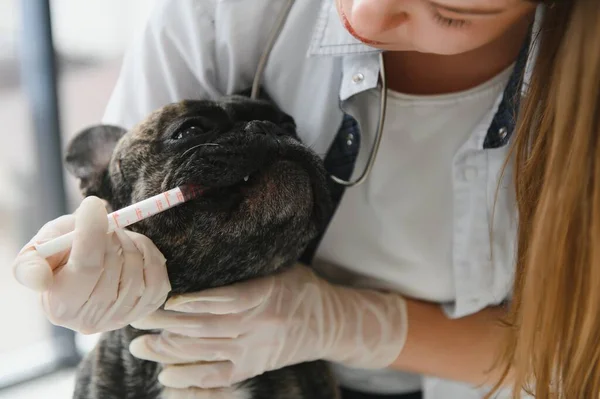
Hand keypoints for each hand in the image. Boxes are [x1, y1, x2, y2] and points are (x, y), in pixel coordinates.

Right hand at [12, 196, 170, 333]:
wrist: (86, 266)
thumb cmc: (58, 257)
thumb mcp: (36, 254)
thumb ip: (30, 266)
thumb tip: (40, 280)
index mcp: (61, 307)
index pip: (86, 267)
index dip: (92, 232)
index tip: (92, 205)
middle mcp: (91, 320)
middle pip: (113, 265)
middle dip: (109, 234)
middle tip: (103, 226)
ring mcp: (122, 317)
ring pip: (137, 268)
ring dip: (128, 242)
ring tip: (114, 238)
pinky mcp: (146, 309)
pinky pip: (158, 276)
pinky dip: (149, 253)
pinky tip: (134, 248)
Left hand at [128, 264, 407, 388]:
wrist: (328, 323)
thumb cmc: (299, 287)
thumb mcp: (280, 266)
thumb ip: (246, 265)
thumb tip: (201, 252)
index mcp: (266, 294)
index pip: (226, 299)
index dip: (194, 300)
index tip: (164, 297)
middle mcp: (259, 325)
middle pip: (205, 327)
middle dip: (165, 323)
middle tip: (135, 316)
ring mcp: (254, 350)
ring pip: (204, 352)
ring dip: (168, 350)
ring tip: (139, 344)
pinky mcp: (252, 368)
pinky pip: (216, 377)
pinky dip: (189, 377)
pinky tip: (165, 374)